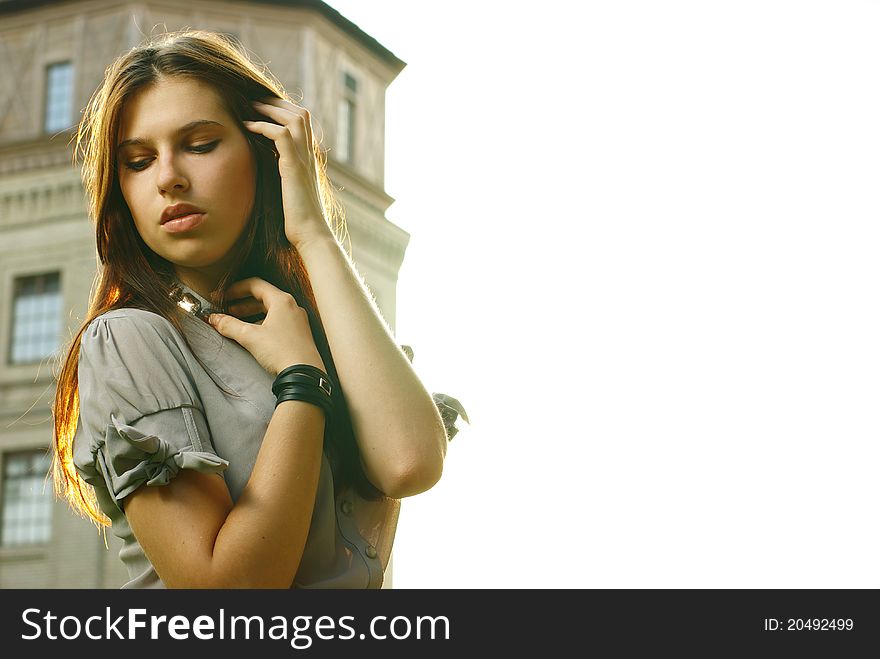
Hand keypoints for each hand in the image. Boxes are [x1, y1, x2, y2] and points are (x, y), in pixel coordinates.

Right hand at [206, 277, 325, 376]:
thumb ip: (229, 325)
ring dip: (252, 314)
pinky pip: (279, 322)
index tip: (223, 296)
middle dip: (242, 303)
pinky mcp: (300, 334)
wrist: (304, 374)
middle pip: (264, 297)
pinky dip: (264, 323)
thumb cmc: (282, 351)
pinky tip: (255, 335)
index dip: (235, 289)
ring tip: (238, 323)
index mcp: (282, 301)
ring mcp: (298, 321)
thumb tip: (214, 319)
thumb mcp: (250, 336)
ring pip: (271, 311)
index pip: (255, 285)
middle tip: (228, 310)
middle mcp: (292, 307)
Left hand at [244, 97, 335, 249]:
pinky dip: (264, 126)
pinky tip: (249, 127)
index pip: (302, 123)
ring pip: (293, 118)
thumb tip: (267, 172)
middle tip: (255, 100)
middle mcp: (309, 156)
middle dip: (277, 103)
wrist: (311, 234)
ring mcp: (304, 160)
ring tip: (251, 106)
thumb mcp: (289, 193)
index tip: (263, 109)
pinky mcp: (294, 167)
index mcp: (309, 159)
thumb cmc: (298, 220)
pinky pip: (281, 134)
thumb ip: (283, 177)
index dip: (284, 111)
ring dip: (270, 109)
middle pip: (300, 114)